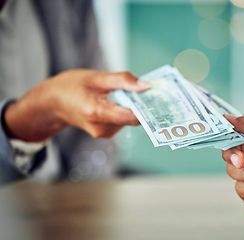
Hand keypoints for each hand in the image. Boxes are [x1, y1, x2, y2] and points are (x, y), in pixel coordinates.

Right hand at [4, 69, 149, 141]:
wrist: (51, 102)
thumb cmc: (71, 86)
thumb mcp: (96, 78)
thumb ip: (123, 81)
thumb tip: (146, 86)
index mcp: (97, 113)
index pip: (132, 117)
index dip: (148, 108)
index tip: (159, 98)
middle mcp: (101, 128)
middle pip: (132, 118)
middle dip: (140, 104)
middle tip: (147, 88)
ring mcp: (102, 133)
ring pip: (128, 119)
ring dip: (131, 106)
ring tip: (123, 92)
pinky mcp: (103, 133)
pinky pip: (122, 121)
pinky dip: (124, 110)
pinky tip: (117, 100)